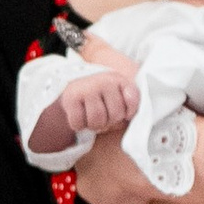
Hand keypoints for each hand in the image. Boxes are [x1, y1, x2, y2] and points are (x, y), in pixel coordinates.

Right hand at [26, 69, 140, 156]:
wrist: (72, 78)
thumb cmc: (100, 92)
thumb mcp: (119, 89)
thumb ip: (130, 99)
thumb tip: (129, 115)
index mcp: (118, 79)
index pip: (132, 102)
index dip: (129, 112)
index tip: (125, 113)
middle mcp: (104, 81)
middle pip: (115, 115)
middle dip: (110, 122)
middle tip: (104, 115)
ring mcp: (87, 88)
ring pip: (97, 121)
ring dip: (94, 125)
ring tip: (92, 117)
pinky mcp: (71, 97)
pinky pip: (78, 123)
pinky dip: (79, 125)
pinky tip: (80, 116)